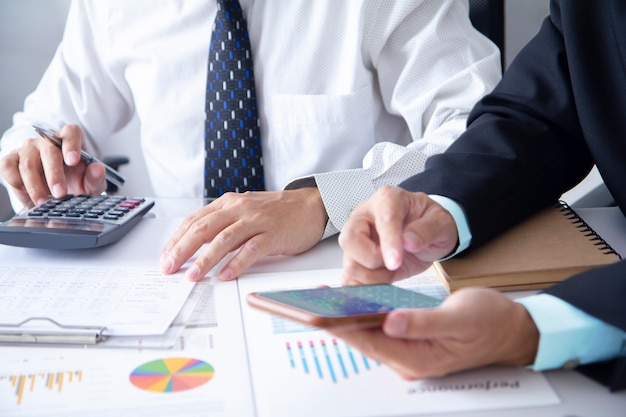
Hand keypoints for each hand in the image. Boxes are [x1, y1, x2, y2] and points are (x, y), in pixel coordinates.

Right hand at [0, 124, 105, 205]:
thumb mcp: (91, 183)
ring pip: (27, 162)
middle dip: (54, 175)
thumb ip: (96, 177)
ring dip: (35, 185)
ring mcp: (28, 148)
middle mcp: (47, 140)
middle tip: (60, 193)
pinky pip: (7, 166)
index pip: (71, 133)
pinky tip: (26, 196)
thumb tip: (97, 169)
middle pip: (48, 151)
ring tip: (44, 202)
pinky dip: (16, 183)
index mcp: (70, 138)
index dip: (72, 145)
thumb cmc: (76, 180)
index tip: (74, 161)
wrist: (58, 189)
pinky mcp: (12, 159)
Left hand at [160, 187, 328, 280]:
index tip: (165, 257)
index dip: (176, 240)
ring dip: (206, 260)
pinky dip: (237, 263)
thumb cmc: (276, 213)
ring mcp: (257, 220)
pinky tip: (226, 275)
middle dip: (183, 250)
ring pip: (224, 239)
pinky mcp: (273, 234)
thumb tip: (196, 248)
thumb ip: (223, 226)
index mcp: (228, 204)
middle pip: (204, 229)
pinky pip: (252, 249)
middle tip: (169, 268)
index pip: (195, 221)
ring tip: (193, 276)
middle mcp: (239, 209)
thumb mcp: (244, 213)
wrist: (310, 206)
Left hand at [328, 288, 538, 379]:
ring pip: (369, 335)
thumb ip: (423, 322)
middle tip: (314, 300)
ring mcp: (409, 353)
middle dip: (337, 321)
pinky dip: (365, 316)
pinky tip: (353, 302)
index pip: (368, 342)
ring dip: (348, 318)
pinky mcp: (411, 342)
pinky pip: (380, 330)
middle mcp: (408, 361)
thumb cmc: (490, 323)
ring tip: (325, 298)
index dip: (341, 326)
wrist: (511, 330)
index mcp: (417, 359)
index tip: (319, 311)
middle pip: (363, 340)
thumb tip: (390, 323)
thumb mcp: (459, 318)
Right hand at [338, 186, 457, 284]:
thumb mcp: (441, 222)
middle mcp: (365, 217)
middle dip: (371, 259)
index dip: (388, 242)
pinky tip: (380, 283)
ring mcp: (357, 239)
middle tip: (393, 263)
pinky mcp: (356, 259)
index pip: (383, 219)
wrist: (424, 234)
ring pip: (349, 263)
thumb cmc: (429, 222)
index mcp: (388, 200)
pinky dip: (363, 287)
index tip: (395, 261)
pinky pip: (349, 278)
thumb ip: (428, 229)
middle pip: (350, 239)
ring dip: (372, 276)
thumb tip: (409, 242)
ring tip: (391, 272)